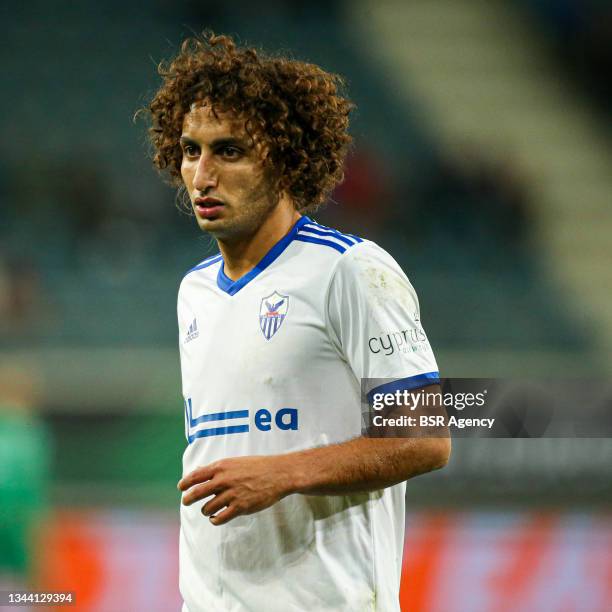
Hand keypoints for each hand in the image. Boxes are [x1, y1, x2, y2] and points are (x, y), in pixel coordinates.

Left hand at [178, 455, 293, 525]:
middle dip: (188, 499)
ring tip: (209, 509)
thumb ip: (217, 468)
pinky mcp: (240, 507)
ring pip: (207, 508)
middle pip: (196, 493)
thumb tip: (198, 471)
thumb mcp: (234, 462)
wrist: (278, 474)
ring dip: (205, 510)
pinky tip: (216, 518)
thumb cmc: (257, 466)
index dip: (185, 483)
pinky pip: (219, 518)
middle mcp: (223, 480)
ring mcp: (231, 494)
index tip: (181, 488)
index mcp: (221, 467)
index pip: (195, 476)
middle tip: (186, 502)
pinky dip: (214, 520)